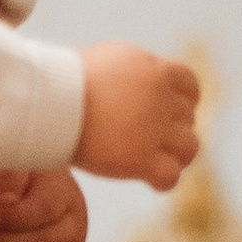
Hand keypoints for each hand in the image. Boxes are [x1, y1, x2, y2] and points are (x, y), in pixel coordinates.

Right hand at [75, 44, 201, 189]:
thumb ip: (137, 71)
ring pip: (189, 148)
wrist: (51, 103)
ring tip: (157, 163)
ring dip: (177, 156)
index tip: (170, 113)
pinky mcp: (143, 160)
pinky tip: (150, 181)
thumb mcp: (111, 60)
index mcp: (156, 71)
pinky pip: (171, 176)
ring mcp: (155, 130)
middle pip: (188, 119)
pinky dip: (163, 181)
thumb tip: (145, 79)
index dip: (184, 102)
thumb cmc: (69, 81)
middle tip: (150, 141)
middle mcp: (162, 99)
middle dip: (173, 130)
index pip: (190, 87)